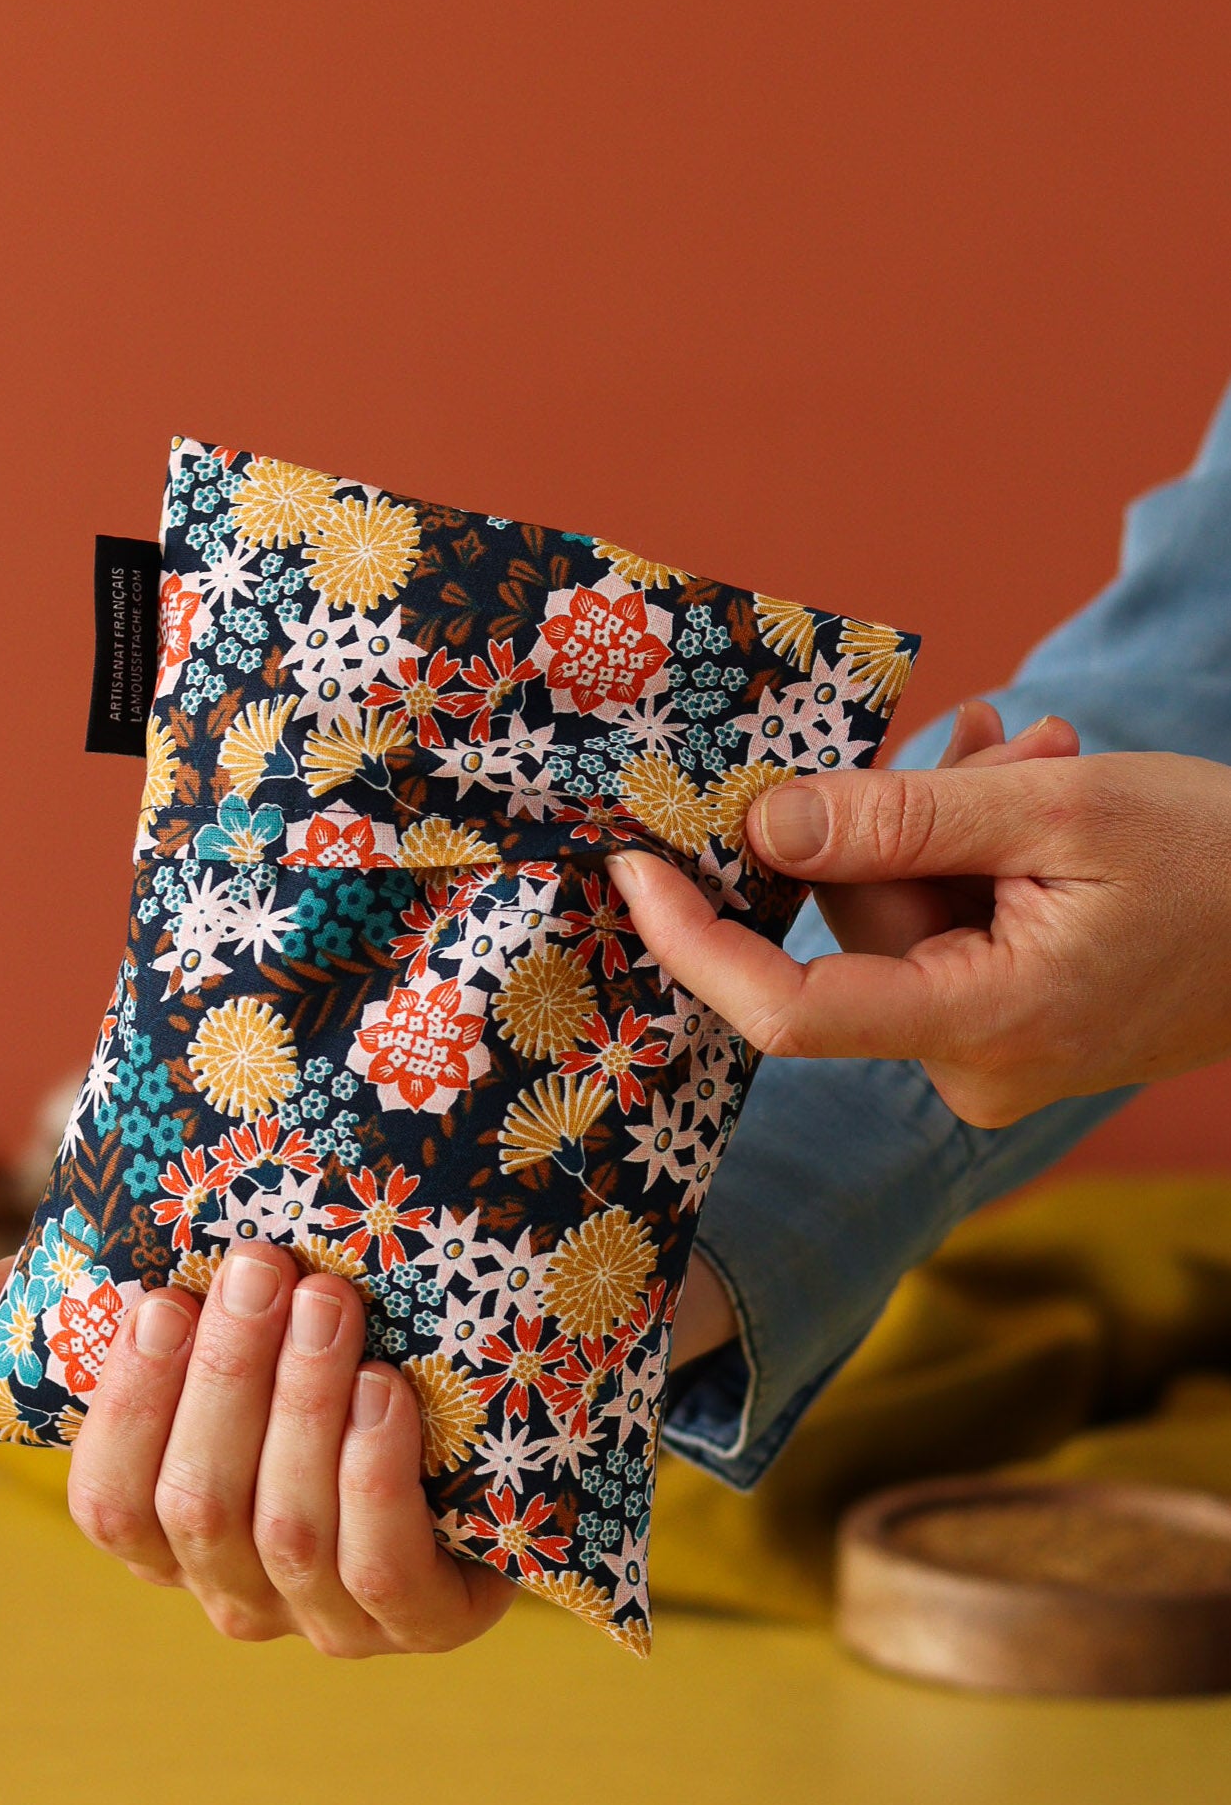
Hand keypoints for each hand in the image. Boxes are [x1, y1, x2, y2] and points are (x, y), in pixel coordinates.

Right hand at [0, 1247, 516, 1655]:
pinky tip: (388, 1392)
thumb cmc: (287, 1354)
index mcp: (163, 1531)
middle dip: (227, 1382)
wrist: (465, 1396)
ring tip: (329, 1303)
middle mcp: (233, 1592)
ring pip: (287, 1531)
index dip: (129, 1405)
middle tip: (261, 1268)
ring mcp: (327, 1617)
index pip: (108, 1504)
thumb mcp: (173, 1322)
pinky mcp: (423, 1619)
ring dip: (304, 1408)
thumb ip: (45, 1317)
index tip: (159, 1298)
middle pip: (197, 1508)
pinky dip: (376, 1476)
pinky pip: (382, 1570)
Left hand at [607, 709, 1230, 1127]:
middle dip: (896, 823)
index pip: (788, 1013)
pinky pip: (947, 933)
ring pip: (902, 918)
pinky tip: (1043, 788)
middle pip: (855, 934)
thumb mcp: (1058, 809)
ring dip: (951, 822)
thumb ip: (902, 819)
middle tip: (993, 735)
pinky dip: (976, 856)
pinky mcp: (1012, 1031)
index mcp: (985, 1029)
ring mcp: (996, 1058)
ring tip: (1047, 752)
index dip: (696, 941)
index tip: (632, 867)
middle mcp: (975, 1069)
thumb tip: (760, 823)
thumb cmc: (1226, 863)